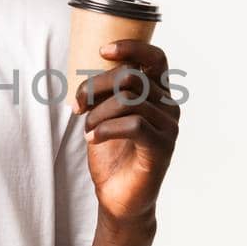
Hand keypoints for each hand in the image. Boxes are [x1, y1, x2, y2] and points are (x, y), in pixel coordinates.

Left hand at [71, 39, 180, 226]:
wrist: (117, 198)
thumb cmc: (111, 154)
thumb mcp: (103, 114)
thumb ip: (105, 91)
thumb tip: (90, 65)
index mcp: (157, 94)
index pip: (155, 58)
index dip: (131, 47)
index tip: (102, 51)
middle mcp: (169, 106)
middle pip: (131, 77)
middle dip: (96, 86)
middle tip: (77, 106)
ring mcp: (169, 127)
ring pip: (129, 101)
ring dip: (98, 113)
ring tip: (87, 129)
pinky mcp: (162, 148)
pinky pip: (134, 125)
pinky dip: (105, 129)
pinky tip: (92, 138)